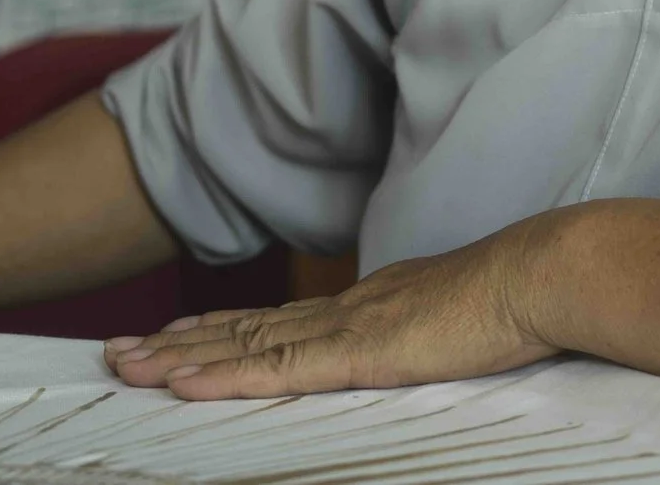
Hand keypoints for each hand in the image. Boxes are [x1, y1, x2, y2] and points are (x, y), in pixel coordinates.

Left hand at [104, 217, 554, 400]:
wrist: (540, 274)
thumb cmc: (518, 300)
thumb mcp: (458, 322)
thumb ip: (424, 334)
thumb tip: (419, 343)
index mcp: (369, 304)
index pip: (279, 321)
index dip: (221, 330)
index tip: (175, 336)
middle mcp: (345, 309)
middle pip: (245, 329)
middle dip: (178, 343)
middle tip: (119, 352)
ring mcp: (346, 328)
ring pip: (244, 347)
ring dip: (180, 360)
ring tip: (127, 367)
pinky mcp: (357, 352)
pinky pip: (275, 370)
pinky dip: (222, 379)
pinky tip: (181, 385)